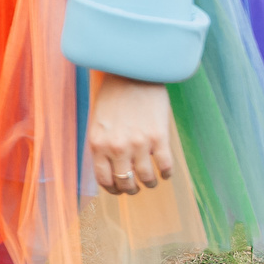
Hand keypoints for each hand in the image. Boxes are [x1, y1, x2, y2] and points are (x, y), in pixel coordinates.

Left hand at [86, 76, 175, 195]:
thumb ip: (103, 145)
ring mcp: (138, 143)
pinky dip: (166, 173)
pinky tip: (165, 172)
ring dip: (149, 183)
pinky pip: (164, 166)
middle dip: (131, 189)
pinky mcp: (159, 137)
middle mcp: (116, 147)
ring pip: (146, 178)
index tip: (119, 189)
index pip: (104, 180)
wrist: (134, 73)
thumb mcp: (99, 122)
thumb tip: (112, 169)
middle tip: (136, 188)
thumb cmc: (114, 96)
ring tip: (151, 180)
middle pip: (125, 183)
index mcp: (98, 144)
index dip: (113, 189)